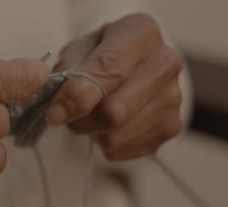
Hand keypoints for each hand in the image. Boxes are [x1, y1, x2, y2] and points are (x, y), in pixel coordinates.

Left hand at [47, 14, 182, 159]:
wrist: (133, 64)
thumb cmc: (99, 54)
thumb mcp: (78, 50)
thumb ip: (67, 74)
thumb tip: (59, 109)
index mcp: (141, 34)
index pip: (108, 71)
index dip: (76, 97)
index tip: (54, 114)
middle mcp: (165, 64)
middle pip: (114, 112)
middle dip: (81, 121)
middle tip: (68, 115)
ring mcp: (173, 99)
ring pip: (116, 137)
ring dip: (92, 133)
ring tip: (91, 116)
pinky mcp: (171, 127)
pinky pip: (124, 150)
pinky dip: (106, 144)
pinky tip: (108, 126)